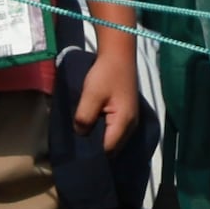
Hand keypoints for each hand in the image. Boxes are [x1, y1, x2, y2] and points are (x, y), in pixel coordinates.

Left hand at [72, 35, 143, 151]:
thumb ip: (84, 118)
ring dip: (101, 140)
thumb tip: (80, 134)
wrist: (118, 55)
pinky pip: (116, 131)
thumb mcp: (91, 95)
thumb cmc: (105, 74)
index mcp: (123, 123)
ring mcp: (131, 121)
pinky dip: (105, 133)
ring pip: (115, 140)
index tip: (78, 152)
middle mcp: (131, 126)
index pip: (108, 149)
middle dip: (98, 149)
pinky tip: (93, 129)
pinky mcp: (127, 115)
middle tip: (79, 147)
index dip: (94, 153)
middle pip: (114, 148)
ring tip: (84, 138)